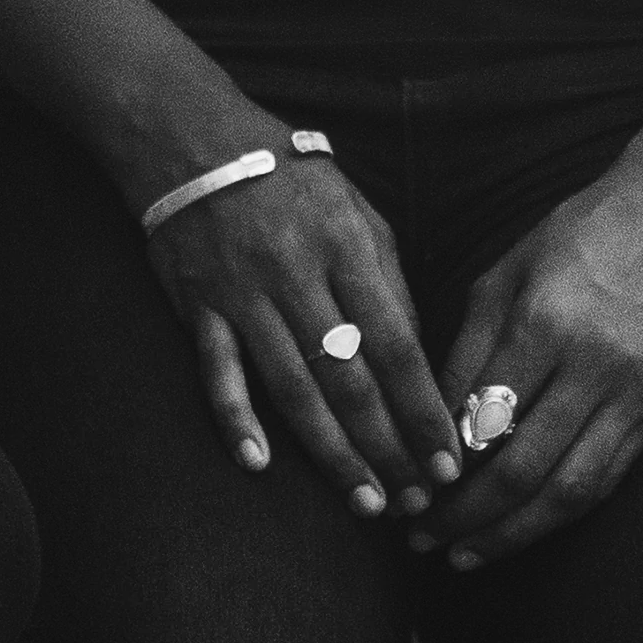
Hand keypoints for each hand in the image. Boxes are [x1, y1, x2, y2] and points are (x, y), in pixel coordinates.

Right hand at [146, 149, 456, 516]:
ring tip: (365, 502)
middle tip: (416, 502)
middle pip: (350, 380)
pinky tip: (259, 465)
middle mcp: (297, 277)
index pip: (397, 346)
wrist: (192, 141)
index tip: (450, 461)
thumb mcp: (359, 214)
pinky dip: (236, 420)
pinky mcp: (199, 309)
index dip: (424, 410)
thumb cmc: (291, 180)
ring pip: (293, 388)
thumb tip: (418, 362)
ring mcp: (244, 297)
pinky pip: (219, 373)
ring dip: (332, 453)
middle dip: (388, 448)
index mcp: (347, 250)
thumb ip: (390, 284)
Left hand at [421, 159, 642, 569]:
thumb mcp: (505, 274)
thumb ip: (467, 352)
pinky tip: (523, 529)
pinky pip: (606, 479)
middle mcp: (594, 365)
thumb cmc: (581, 234)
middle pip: (521, 469)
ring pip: (568, 491)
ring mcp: (634, 393)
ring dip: (512, 533)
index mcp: (545, 323)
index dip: (439, 468)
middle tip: (423, 540)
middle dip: (466, 516)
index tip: (406, 494)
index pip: (481, 420)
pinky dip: (560, 514)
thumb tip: (434, 429)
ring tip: (467, 554)